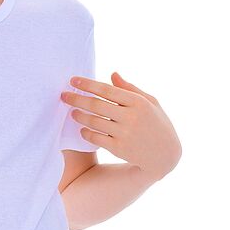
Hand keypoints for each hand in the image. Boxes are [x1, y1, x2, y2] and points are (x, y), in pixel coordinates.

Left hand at [60, 72, 181, 176]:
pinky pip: (96, 138)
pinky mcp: (119, 149)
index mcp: (138, 102)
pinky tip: (82, 128)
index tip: (72, 80)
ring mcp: (124, 133)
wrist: (165, 155)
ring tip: (71, 112)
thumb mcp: (150, 102)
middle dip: (76, 98)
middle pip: (96, 105)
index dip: (87, 84)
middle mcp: (131, 117)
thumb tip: (112, 74)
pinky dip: (86, 132)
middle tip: (63, 95)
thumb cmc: (157, 124)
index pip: (106, 90)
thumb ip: (130, 88)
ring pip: (93, 121)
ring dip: (78, 115)